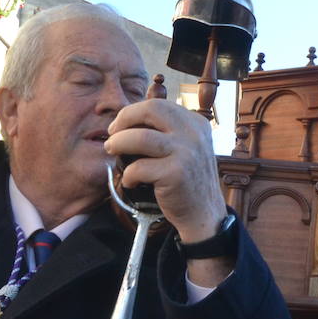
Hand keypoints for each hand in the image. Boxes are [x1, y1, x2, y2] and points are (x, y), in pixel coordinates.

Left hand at [104, 99, 225, 244]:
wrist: (204, 213)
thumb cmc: (187, 180)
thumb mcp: (186, 147)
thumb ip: (167, 131)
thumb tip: (128, 120)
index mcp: (195, 123)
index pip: (158, 105)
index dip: (133, 113)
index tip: (120, 126)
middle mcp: (194, 133)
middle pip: (150, 110)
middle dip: (123, 120)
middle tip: (112, 135)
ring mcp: (187, 152)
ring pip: (140, 137)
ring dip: (118, 144)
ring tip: (112, 153)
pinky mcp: (176, 173)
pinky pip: (139, 167)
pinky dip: (128, 175)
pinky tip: (132, 182)